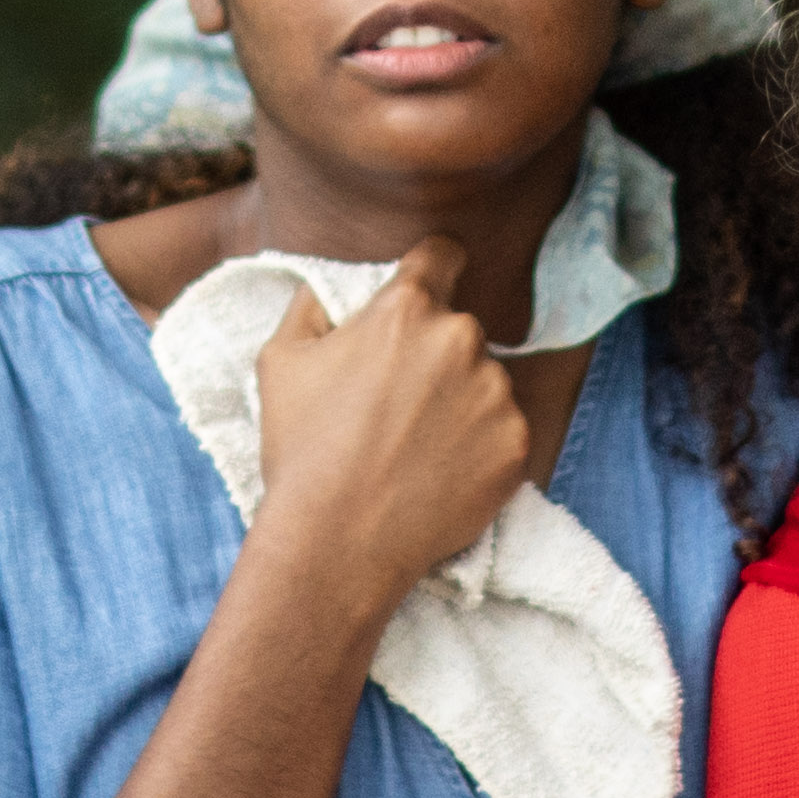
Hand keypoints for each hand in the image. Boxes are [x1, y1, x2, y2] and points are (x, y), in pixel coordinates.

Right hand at [246, 244, 533, 615]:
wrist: (338, 542)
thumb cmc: (303, 451)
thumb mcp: (279, 361)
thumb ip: (311, 305)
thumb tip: (330, 285)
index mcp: (406, 309)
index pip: (443, 255)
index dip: (432, 270)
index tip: (427, 295)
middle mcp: (462, 339)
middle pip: (461, 329)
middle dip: (437, 356)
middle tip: (399, 406)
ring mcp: (496, 393)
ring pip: (486, 382)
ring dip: (462, 403)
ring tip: (416, 448)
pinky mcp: (518, 444)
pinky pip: (505, 432)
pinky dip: (481, 449)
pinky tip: (439, 474)